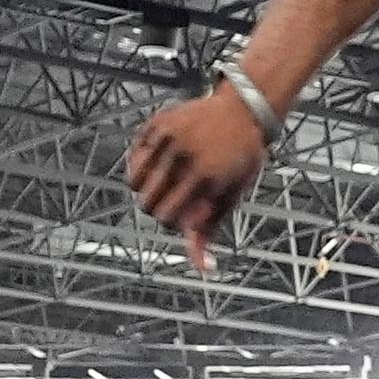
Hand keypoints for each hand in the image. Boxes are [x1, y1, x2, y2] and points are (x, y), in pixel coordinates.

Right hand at [123, 81, 270, 270]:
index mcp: (206, 178)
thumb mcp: (232, 195)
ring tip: (163, 180)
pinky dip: (141, 163)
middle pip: (146, 203)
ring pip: (134, 181)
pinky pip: (134, 156)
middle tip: (172, 197)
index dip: (172, 222)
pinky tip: (159, 160)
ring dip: (145, 188)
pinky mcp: (158, 122)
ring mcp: (169, 137)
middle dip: (156, 208)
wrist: (244, 109)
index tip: (184, 212)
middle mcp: (185, 156)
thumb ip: (211, 230)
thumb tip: (204, 268)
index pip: (167, 219)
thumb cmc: (241, 158)